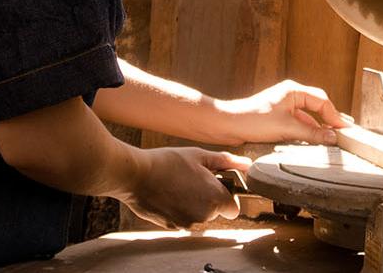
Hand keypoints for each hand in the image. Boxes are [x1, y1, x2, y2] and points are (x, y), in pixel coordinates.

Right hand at [118, 147, 249, 229]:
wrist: (135, 175)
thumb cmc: (167, 162)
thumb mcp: (199, 155)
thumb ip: (227, 161)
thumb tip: (247, 164)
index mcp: (215, 198)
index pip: (233, 208)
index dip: (226, 196)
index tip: (215, 186)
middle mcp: (204, 216)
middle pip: (214, 212)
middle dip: (207, 199)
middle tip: (192, 180)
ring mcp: (187, 223)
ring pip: (198, 216)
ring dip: (192, 204)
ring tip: (177, 186)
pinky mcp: (172, 227)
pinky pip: (182, 219)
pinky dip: (178, 210)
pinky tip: (167, 195)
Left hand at [215, 80, 350, 144]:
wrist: (229, 126)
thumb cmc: (253, 120)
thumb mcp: (287, 128)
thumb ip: (312, 133)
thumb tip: (331, 137)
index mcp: (293, 90)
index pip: (322, 101)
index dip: (335, 115)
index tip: (344, 129)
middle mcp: (290, 96)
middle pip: (317, 107)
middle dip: (330, 120)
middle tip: (344, 132)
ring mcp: (284, 108)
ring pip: (308, 118)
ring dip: (318, 129)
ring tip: (330, 140)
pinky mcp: (278, 119)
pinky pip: (299, 125)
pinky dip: (307, 133)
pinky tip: (313, 142)